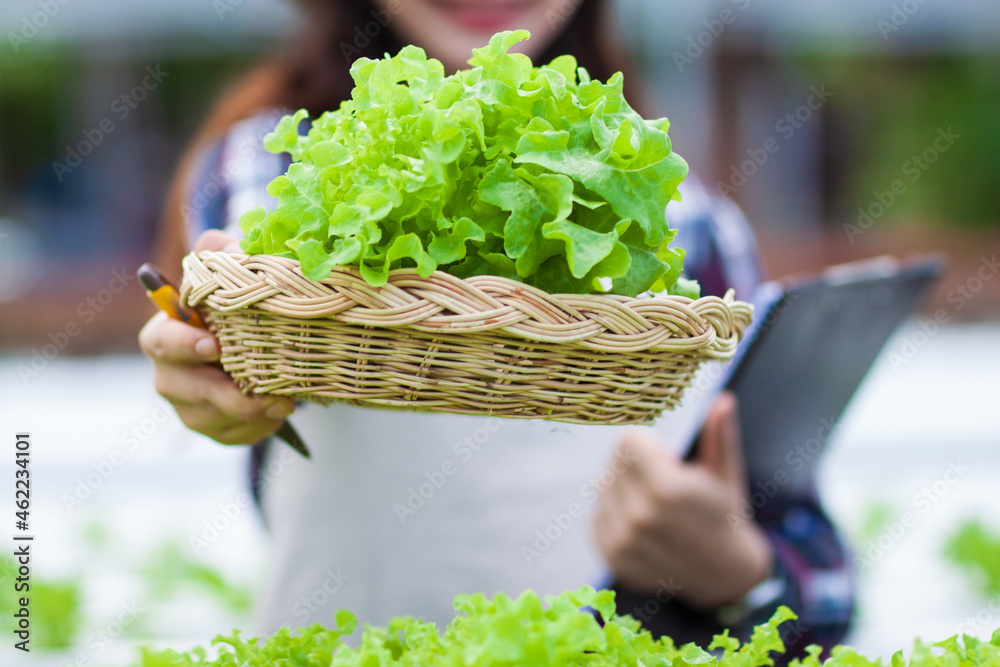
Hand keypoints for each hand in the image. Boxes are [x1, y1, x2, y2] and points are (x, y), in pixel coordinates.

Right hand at [138, 230, 295, 444]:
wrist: (253, 343)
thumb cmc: (232, 306)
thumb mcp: (225, 273)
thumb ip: (222, 253)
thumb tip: (236, 248)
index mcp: (166, 334)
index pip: (162, 342)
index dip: (184, 344)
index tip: (213, 345)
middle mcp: (170, 374)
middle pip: (186, 390)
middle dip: (225, 394)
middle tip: (263, 393)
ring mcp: (189, 407)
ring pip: (213, 417)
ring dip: (250, 413)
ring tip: (284, 403)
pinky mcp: (214, 429)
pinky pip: (234, 434)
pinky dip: (259, 427)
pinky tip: (279, 413)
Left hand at [593, 392, 772, 609]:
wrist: (723, 572)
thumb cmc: (723, 512)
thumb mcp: (725, 472)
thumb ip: (720, 434)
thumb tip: (723, 399)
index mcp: (667, 489)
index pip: (627, 441)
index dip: (647, 443)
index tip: (667, 457)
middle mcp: (640, 516)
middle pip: (613, 462)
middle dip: (635, 463)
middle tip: (661, 479)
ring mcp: (623, 540)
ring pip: (602, 488)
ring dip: (623, 488)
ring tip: (653, 503)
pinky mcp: (612, 557)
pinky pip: (595, 515)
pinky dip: (614, 513)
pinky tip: (641, 523)